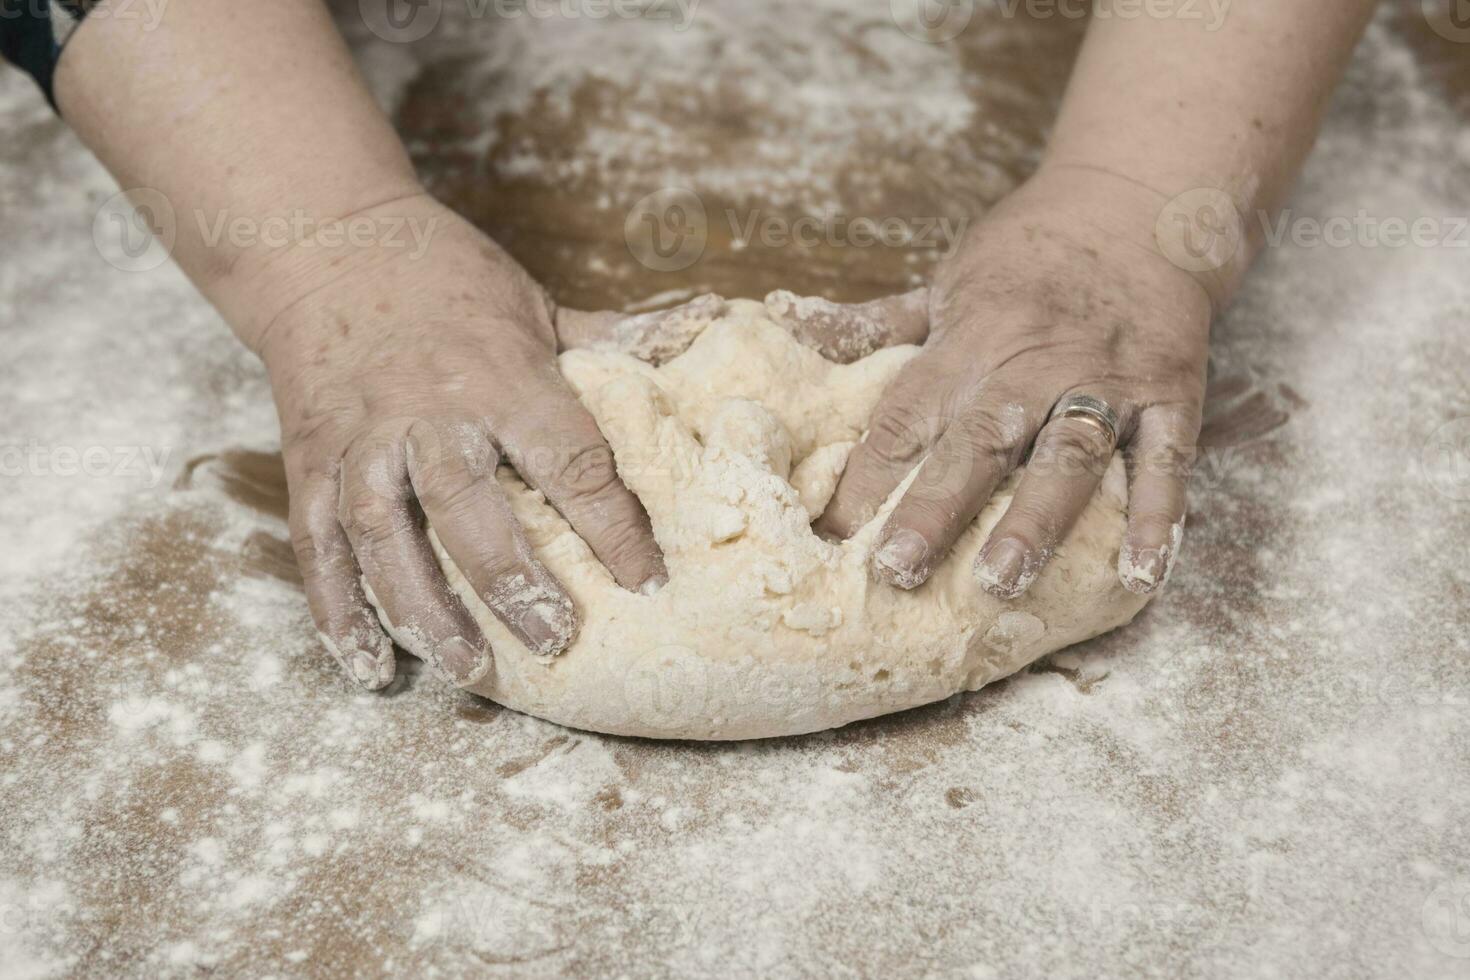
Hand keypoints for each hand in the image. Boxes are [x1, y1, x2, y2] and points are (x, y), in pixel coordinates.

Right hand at [250, 193, 712, 689]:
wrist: (324, 245)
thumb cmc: (448, 281)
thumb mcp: (536, 302)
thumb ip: (610, 341)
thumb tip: (710, 326)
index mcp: (499, 375)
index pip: (567, 459)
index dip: (611, 526)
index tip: (648, 583)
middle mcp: (425, 411)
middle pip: (465, 504)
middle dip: (509, 579)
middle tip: (555, 641)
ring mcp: (358, 440)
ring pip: (384, 533)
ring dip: (423, 608)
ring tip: (468, 668)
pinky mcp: (307, 463)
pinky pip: (317, 545)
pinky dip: (338, 610)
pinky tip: (370, 664)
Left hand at [794, 168, 1210, 597]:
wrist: (1139, 204)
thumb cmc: (1026, 256)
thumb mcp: (944, 280)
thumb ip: (876, 327)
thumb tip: (786, 328)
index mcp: (966, 341)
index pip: (904, 418)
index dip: (863, 479)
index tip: (830, 540)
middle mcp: (1031, 363)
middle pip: (978, 441)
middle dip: (934, 508)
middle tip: (897, 571)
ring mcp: (1106, 380)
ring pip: (1068, 455)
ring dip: (1034, 521)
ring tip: (1002, 582)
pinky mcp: (1171, 393)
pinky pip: (1165, 461)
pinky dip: (1156, 517)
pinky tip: (1138, 574)